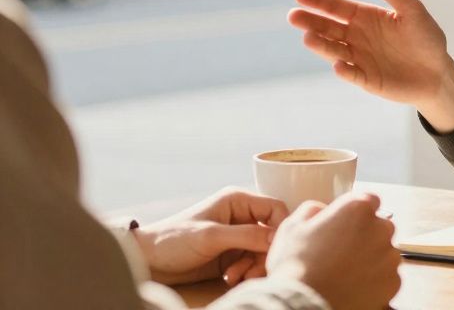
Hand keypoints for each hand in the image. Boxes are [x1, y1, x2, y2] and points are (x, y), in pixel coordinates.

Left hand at [133, 187, 287, 286]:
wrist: (147, 261)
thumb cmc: (173, 240)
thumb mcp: (211, 236)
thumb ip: (247, 235)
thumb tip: (279, 237)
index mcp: (238, 201)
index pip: (275, 209)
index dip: (280, 228)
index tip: (276, 249)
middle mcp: (241, 216)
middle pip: (271, 234)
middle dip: (263, 255)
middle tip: (250, 273)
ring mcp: (237, 236)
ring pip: (262, 251)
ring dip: (252, 267)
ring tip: (234, 277)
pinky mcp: (231, 254)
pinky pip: (250, 263)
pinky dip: (244, 272)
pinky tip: (229, 278)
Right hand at [265, 192, 401, 309]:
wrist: (304, 306)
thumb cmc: (296, 268)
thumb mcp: (293, 227)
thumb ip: (313, 209)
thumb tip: (322, 210)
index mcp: (358, 208)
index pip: (369, 201)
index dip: (355, 214)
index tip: (345, 225)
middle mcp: (380, 228)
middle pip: (378, 227)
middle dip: (364, 237)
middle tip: (340, 253)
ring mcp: (390, 256)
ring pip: (384, 252)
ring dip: (371, 259)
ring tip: (345, 273)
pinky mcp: (394, 281)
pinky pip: (387, 276)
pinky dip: (375, 281)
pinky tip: (353, 286)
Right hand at [289, 0, 453, 131]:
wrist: (438, 72)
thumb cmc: (426, 37)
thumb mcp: (412, 10)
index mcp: (364, 17)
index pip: (336, 7)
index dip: (318, 1)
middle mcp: (356, 37)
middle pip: (328, 28)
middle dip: (310, 22)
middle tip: (293, 16)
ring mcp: (359, 59)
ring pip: (334, 50)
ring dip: (321, 45)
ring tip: (308, 38)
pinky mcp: (366, 79)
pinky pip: (353, 75)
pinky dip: (345, 71)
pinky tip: (339, 65)